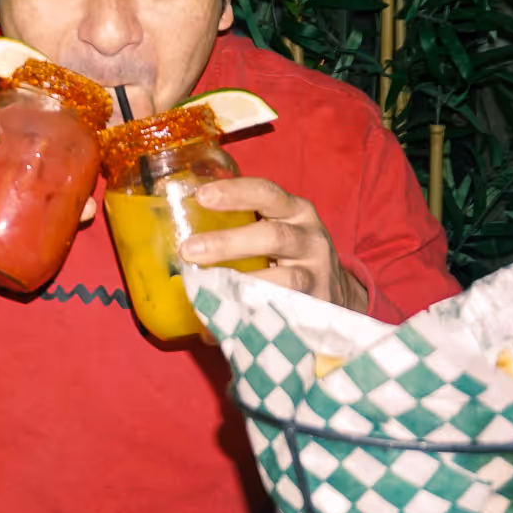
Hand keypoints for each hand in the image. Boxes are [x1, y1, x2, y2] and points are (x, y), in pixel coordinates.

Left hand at [181, 177, 369, 312]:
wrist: (338, 292)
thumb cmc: (290, 253)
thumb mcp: (275, 228)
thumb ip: (239, 224)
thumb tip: (173, 235)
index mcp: (294, 211)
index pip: (266, 193)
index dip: (235, 192)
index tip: (201, 196)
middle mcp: (309, 238)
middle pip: (272, 236)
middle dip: (228, 242)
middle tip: (189, 249)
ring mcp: (316, 274)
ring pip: (283, 278)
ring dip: (240, 283)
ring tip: (205, 288)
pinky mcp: (315, 307)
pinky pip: (282, 310)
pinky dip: (251, 315)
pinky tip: (222, 319)